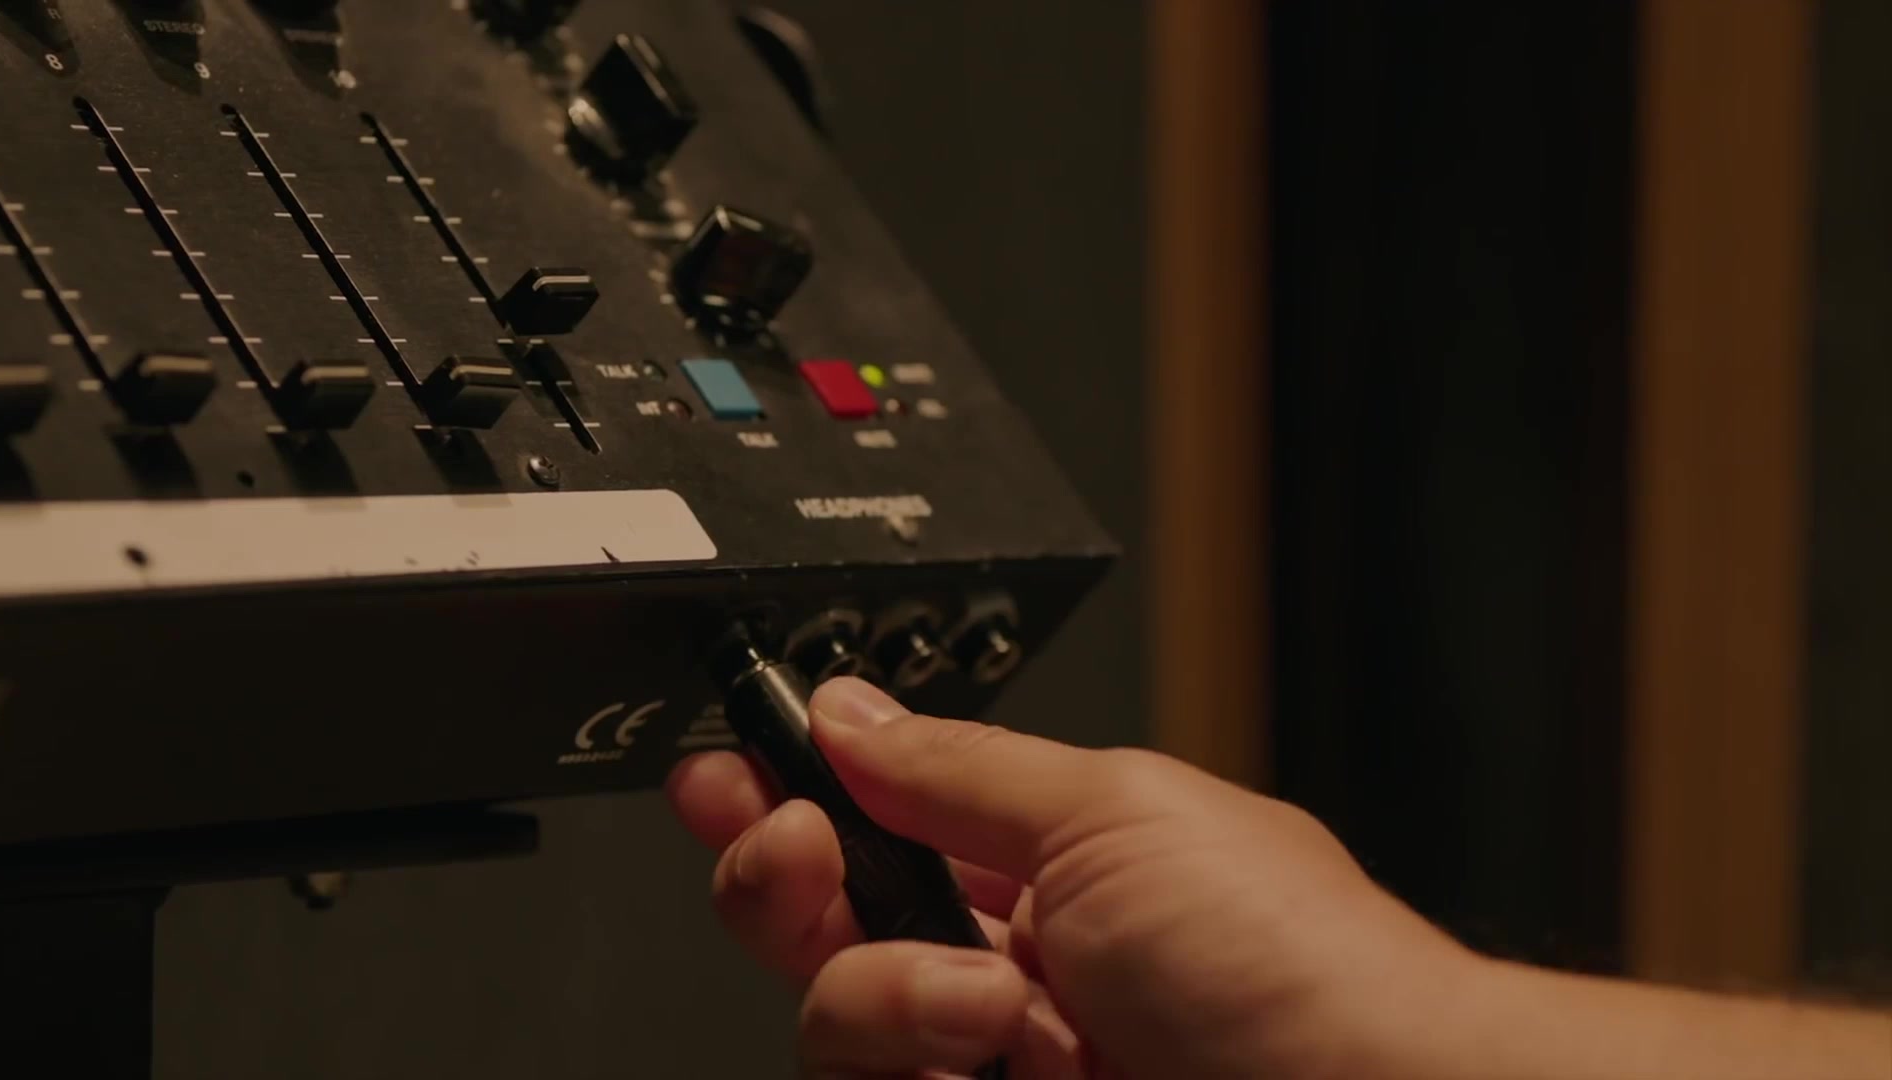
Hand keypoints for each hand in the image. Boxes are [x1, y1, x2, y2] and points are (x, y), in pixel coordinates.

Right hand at [666, 677, 1474, 1078]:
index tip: (720, 777)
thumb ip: (955, 767)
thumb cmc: (1293, 964)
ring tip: (1002, 1006)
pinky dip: (927, 1063)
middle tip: (797, 859)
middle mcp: (1008, 966)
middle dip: (784, 881)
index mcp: (1042, 858)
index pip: (873, 816)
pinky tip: (1023, 1061)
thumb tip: (845, 709)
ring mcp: (996, 1064)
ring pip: (837, 1027)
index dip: (785, 793)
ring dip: (894, 998)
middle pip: (820, 923)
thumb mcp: (1114, 811)